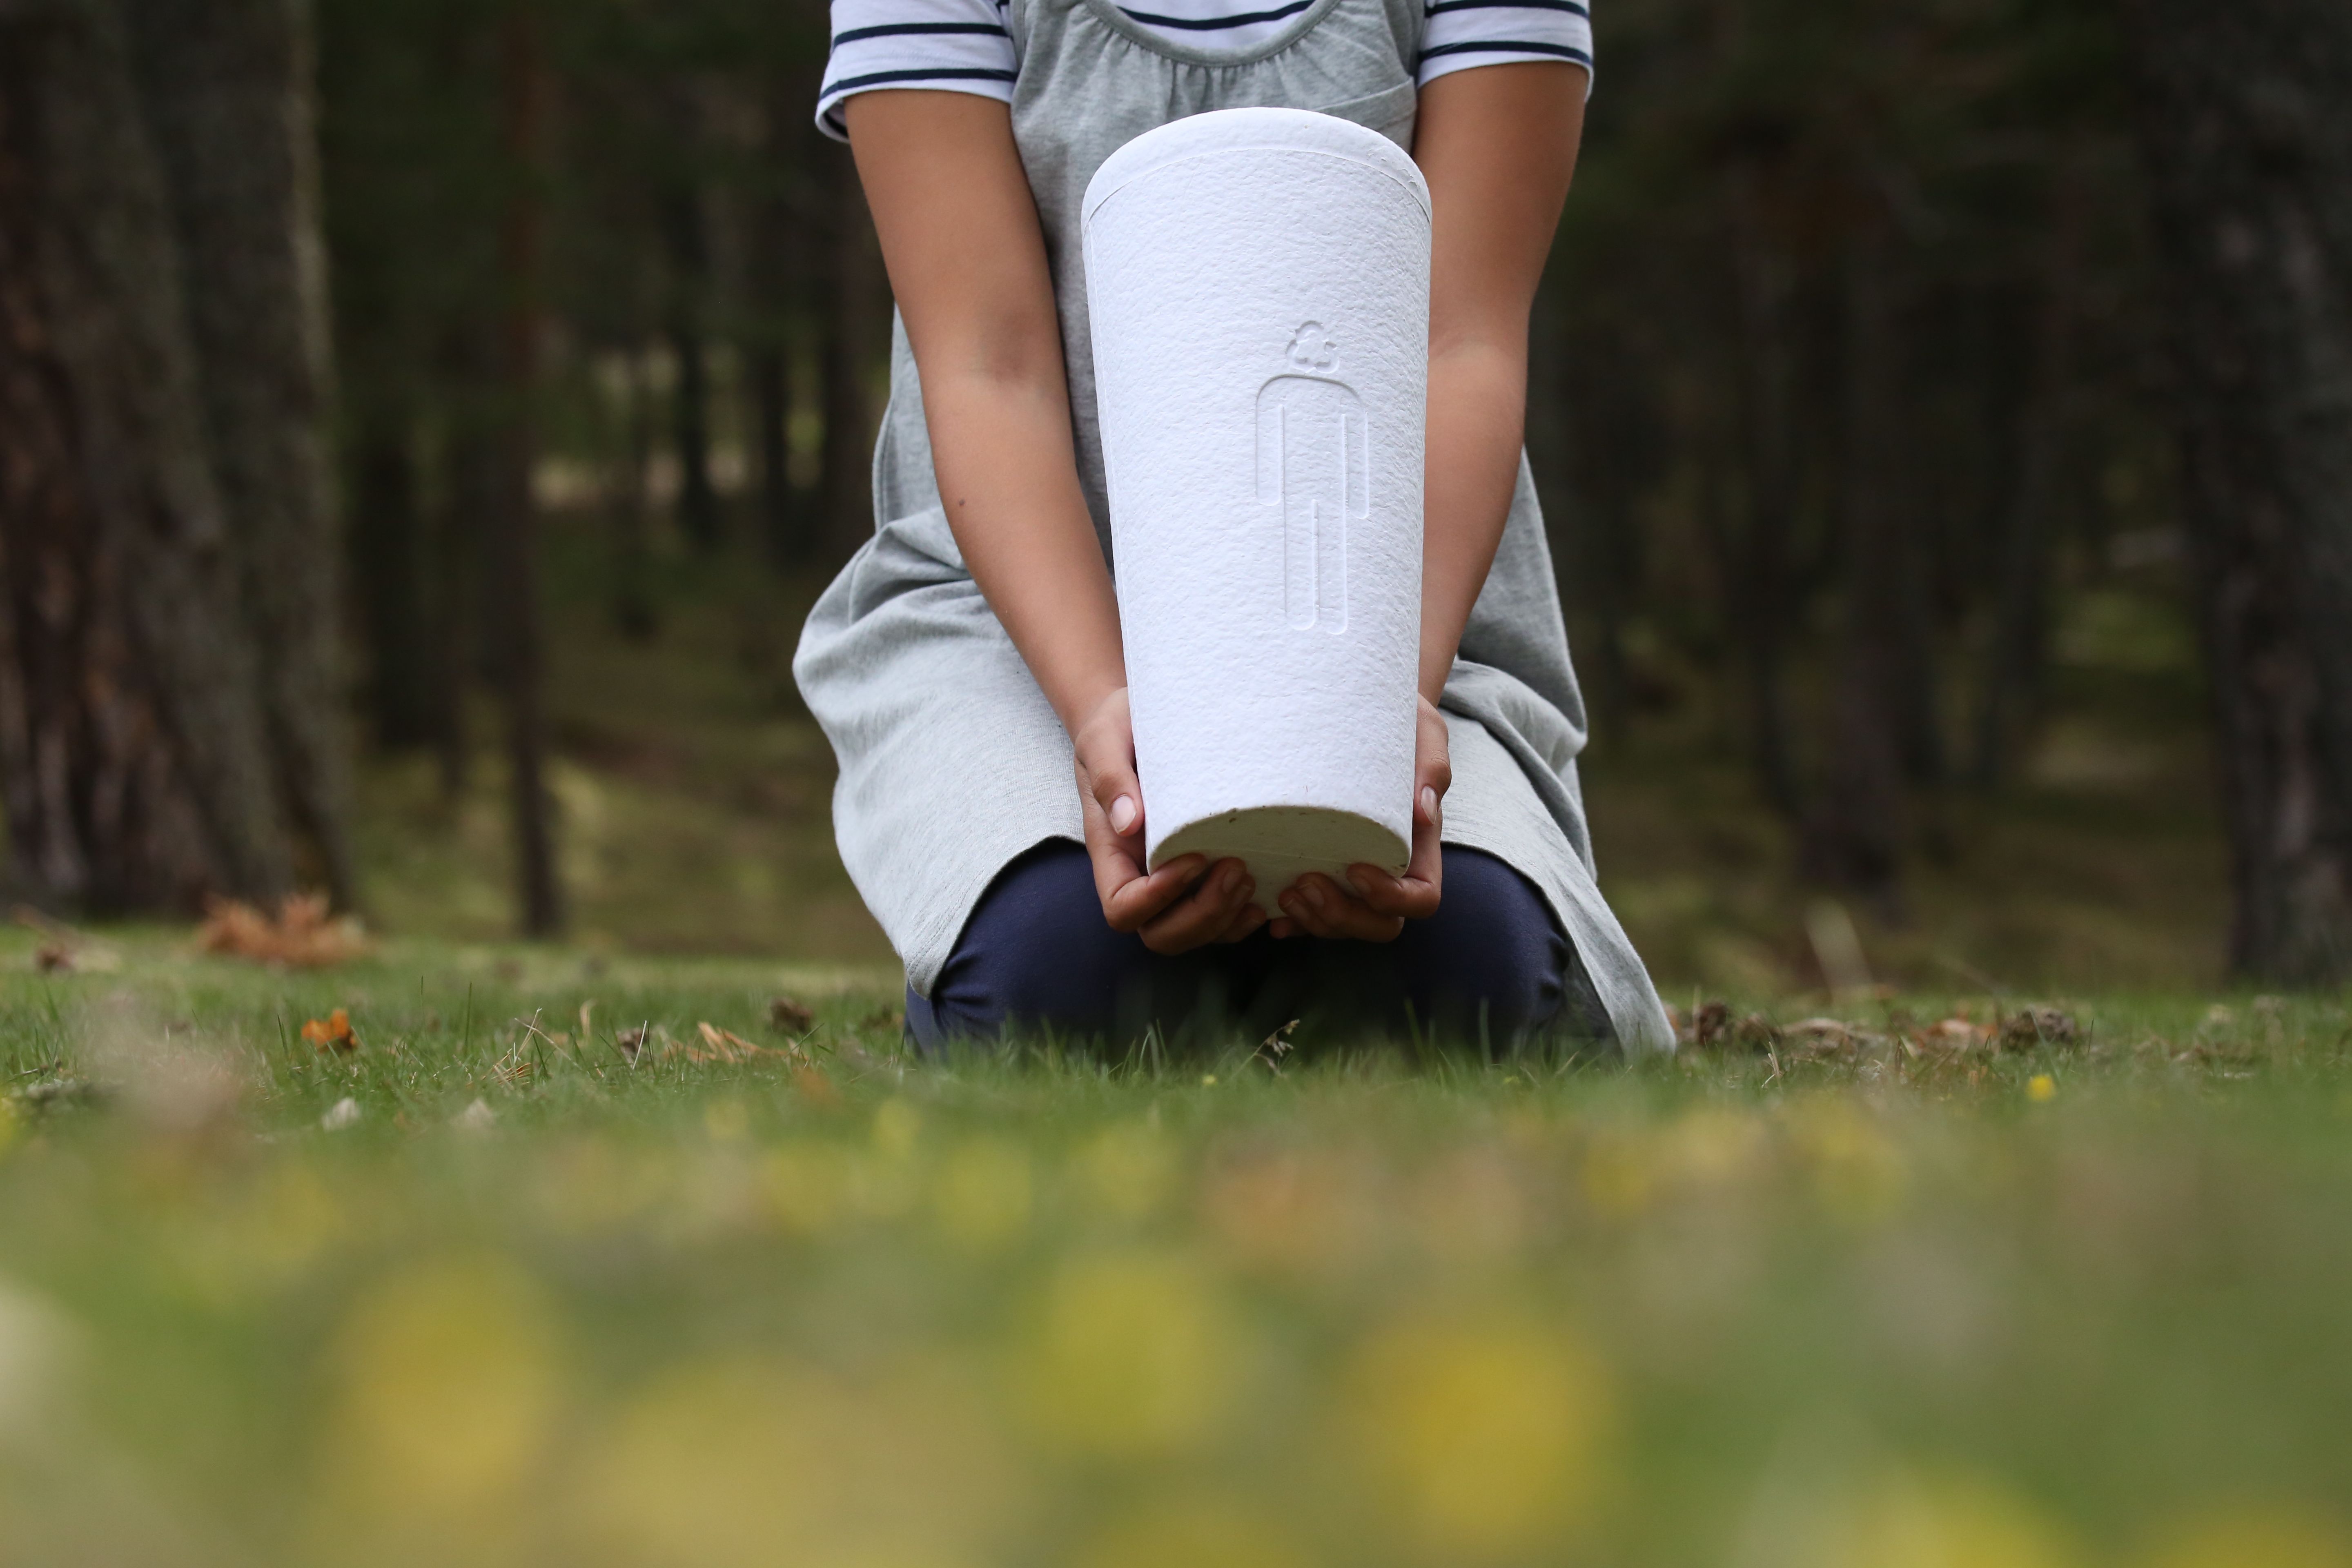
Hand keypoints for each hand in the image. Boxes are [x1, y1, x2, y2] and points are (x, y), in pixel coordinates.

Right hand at [1073, 689, 1266, 953]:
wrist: (1139, 717)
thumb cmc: (1118, 727)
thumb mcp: (1104, 740)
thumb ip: (1111, 778)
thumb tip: (1130, 823)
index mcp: (1112, 853)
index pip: (1123, 908)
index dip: (1157, 898)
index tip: (1192, 858)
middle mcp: (1140, 876)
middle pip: (1161, 934)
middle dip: (1201, 915)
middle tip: (1236, 868)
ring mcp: (1172, 882)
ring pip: (1193, 935)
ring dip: (1225, 919)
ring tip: (1253, 876)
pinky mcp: (1202, 876)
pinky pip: (1220, 923)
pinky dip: (1242, 921)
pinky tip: (1266, 895)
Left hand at [1270, 697, 1448, 941]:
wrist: (1365, 711)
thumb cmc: (1402, 722)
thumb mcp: (1424, 732)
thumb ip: (1431, 766)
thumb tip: (1423, 808)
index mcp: (1420, 846)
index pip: (1420, 898)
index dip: (1390, 898)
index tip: (1356, 868)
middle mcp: (1390, 870)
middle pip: (1381, 925)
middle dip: (1343, 916)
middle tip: (1305, 882)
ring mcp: (1355, 877)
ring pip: (1344, 926)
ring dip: (1314, 921)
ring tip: (1283, 891)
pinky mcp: (1324, 870)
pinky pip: (1311, 915)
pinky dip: (1291, 922)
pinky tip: (1268, 912)